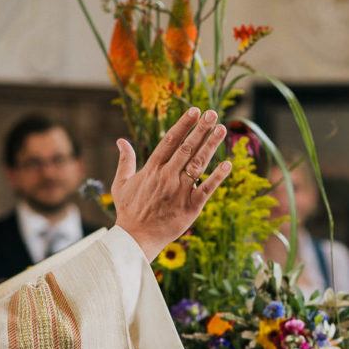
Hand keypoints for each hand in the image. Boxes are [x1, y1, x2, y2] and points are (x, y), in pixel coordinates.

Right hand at [111, 108, 231, 259]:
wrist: (136, 238)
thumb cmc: (128, 211)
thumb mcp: (121, 183)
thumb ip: (125, 160)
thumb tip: (121, 141)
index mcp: (152, 169)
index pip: (170, 140)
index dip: (183, 124)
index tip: (194, 110)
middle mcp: (167, 176)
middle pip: (187, 148)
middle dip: (200, 129)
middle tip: (212, 113)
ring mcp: (180, 191)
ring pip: (198, 164)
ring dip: (211, 145)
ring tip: (222, 129)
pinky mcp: (191, 206)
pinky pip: (207, 189)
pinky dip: (217, 177)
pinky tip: (228, 164)